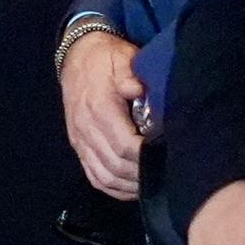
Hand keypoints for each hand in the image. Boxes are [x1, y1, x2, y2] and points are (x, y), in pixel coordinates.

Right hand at [59, 26, 151, 201]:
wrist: (78, 56)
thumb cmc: (106, 59)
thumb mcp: (123, 59)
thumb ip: (132, 77)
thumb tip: (142, 92)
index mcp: (99, 108)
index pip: (124, 145)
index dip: (146, 156)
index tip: (166, 156)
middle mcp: (86, 129)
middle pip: (115, 165)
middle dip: (141, 174)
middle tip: (165, 173)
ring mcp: (80, 140)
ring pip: (104, 176)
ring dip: (128, 185)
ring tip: (151, 184)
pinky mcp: (79, 146)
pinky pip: (94, 176)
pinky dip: (113, 187)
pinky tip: (132, 188)